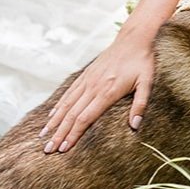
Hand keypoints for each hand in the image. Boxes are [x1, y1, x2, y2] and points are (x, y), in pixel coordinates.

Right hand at [40, 34, 155, 152]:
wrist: (133, 39)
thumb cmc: (142, 62)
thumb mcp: (147, 82)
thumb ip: (140, 104)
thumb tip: (135, 125)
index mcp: (107, 92)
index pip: (85, 118)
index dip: (73, 134)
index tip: (63, 148)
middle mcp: (93, 87)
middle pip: (71, 114)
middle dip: (59, 133)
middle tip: (47, 149)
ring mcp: (88, 80)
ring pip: (66, 104)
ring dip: (54, 121)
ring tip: (43, 136)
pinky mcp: (86, 74)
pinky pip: (69, 92)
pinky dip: (59, 105)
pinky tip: (52, 115)